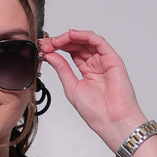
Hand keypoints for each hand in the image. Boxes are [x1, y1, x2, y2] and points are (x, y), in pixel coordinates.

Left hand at [39, 29, 147, 150]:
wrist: (111, 120)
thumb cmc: (96, 111)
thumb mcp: (72, 87)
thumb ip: (62, 69)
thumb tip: (50, 55)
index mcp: (87, 71)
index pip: (71, 53)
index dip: (57, 48)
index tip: (44, 48)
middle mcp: (96, 63)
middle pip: (77, 45)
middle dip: (60, 42)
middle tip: (46, 43)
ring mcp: (104, 60)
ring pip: (86, 40)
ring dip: (69, 38)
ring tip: (55, 41)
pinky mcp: (112, 58)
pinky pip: (97, 41)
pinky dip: (84, 35)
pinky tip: (71, 35)